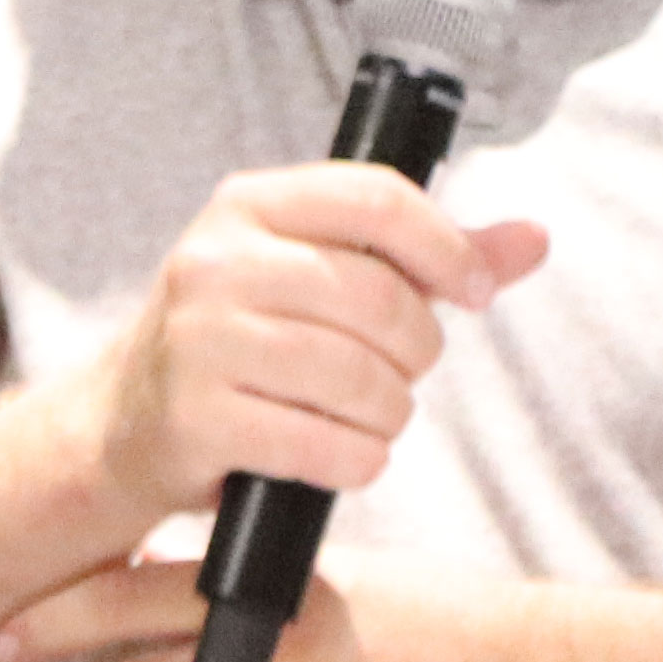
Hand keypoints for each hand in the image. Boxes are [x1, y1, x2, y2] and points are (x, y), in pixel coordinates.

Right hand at [80, 163, 547, 535]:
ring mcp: (199, 340)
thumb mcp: (319, 277)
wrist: (128, 423)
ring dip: (387, 415)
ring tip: (365, 418)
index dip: (448, 249)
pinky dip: (355, 462)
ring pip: (361, 379)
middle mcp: (214, 261)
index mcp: (249, 205)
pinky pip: (328, 447)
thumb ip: (425, 258)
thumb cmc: (247, 342)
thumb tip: (534, 238)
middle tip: (401, 373)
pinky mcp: (197, 418)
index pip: (378, 199)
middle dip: (416, 352)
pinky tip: (335, 453)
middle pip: (380, 299)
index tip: (474, 293)